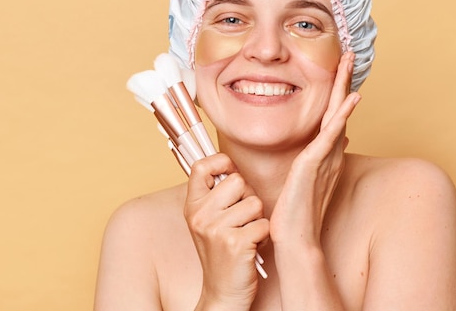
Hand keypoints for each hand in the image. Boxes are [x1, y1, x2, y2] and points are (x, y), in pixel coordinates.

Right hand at [184, 153, 268, 308]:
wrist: (223, 293)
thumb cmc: (222, 252)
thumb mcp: (208, 219)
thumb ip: (215, 192)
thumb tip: (228, 162)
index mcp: (192, 206)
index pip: (201, 165)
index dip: (221, 163)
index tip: (230, 174)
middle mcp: (200, 215)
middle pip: (238, 181)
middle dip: (247, 198)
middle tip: (240, 219)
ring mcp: (216, 229)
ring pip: (255, 203)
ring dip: (257, 219)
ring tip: (245, 235)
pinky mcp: (236, 243)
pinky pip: (263, 224)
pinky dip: (264, 236)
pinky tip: (252, 247)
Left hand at [270, 52, 360, 248]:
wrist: (295, 237)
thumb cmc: (298, 211)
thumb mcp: (309, 177)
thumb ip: (322, 156)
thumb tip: (337, 136)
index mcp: (326, 153)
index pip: (333, 114)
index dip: (338, 90)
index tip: (340, 68)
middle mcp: (330, 151)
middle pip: (338, 108)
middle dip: (344, 80)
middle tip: (349, 54)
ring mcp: (325, 156)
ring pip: (337, 114)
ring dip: (344, 86)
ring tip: (349, 62)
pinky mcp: (316, 162)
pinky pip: (331, 134)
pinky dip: (342, 114)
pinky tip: (351, 97)